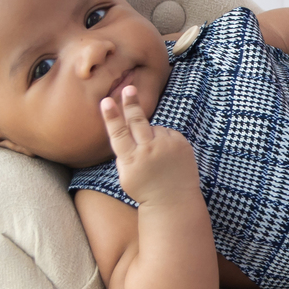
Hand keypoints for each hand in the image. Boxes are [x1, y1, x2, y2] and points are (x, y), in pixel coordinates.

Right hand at [101, 86, 200, 206]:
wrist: (173, 200)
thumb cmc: (144, 187)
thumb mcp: (127, 173)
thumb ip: (125, 151)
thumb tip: (126, 127)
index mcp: (131, 159)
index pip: (118, 134)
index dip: (111, 116)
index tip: (106, 101)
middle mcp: (149, 151)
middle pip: (137, 122)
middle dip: (131, 104)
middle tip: (128, 88)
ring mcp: (167, 147)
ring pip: (154, 129)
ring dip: (152, 137)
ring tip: (156, 158)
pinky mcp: (182, 144)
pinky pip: (168, 133)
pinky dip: (164, 140)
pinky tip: (166, 156)